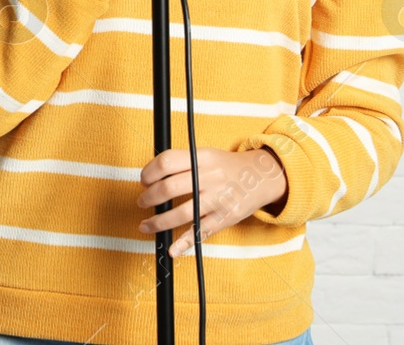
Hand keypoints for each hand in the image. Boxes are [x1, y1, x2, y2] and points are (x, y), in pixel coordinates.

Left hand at [136, 147, 286, 257]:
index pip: (167, 162)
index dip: (149, 172)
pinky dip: (184, 243)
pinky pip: (201, 232)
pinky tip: (172, 249)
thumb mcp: (205, 154)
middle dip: (149, 198)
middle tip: (142, 202)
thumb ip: (181, 162)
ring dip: (158, 222)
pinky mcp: (225, 218)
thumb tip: (150, 175)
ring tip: (145, 225)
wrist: (262, 176)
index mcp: (202, 157)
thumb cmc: (226, 166)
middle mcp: (210, 177)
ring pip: (182, 213)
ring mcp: (218, 199)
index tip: (143, 180)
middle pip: (170, 188)